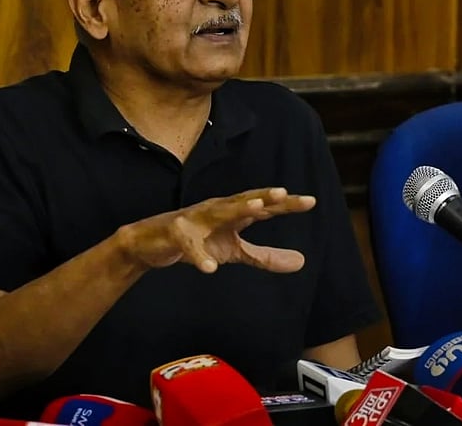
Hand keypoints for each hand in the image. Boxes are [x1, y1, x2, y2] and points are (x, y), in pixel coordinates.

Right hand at [115, 187, 314, 273]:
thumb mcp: (234, 250)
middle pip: (244, 201)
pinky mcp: (175, 235)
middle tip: (283, 193)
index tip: (311, 201)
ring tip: (258, 209)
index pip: (264, 206)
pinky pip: (189, 245)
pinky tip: (211, 268)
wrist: (149, 243)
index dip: (286, 203)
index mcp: (233, 213)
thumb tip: (302, 262)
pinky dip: (199, 256)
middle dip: (263, 196)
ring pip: (218, 212)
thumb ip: (265, 256)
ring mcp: (195, 220)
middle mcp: (217, 210)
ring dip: (237, 208)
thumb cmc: (197, 240)